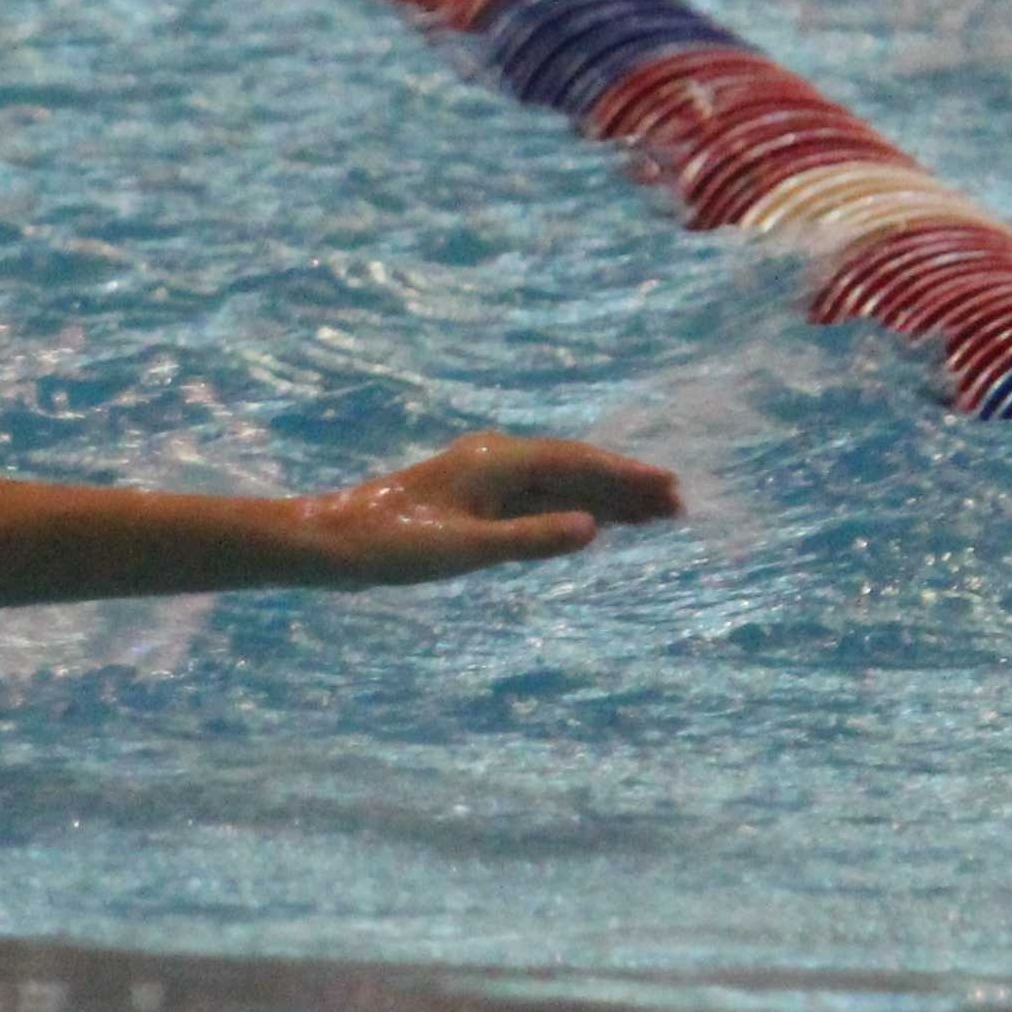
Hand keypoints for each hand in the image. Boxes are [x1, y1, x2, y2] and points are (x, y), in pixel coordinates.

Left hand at [293, 432, 683, 589]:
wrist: (333, 542)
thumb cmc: (392, 546)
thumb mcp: (465, 550)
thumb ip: (530, 539)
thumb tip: (592, 529)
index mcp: (494, 463)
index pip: (575, 463)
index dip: (626, 475)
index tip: (671, 486)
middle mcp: (493, 462)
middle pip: (574, 469)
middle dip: (626, 486)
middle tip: (679, 507)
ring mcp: (483, 480)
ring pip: (559, 485)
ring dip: (605, 498)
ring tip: (655, 516)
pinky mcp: (474, 502)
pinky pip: (539, 500)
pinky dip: (573, 509)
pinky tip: (598, 524)